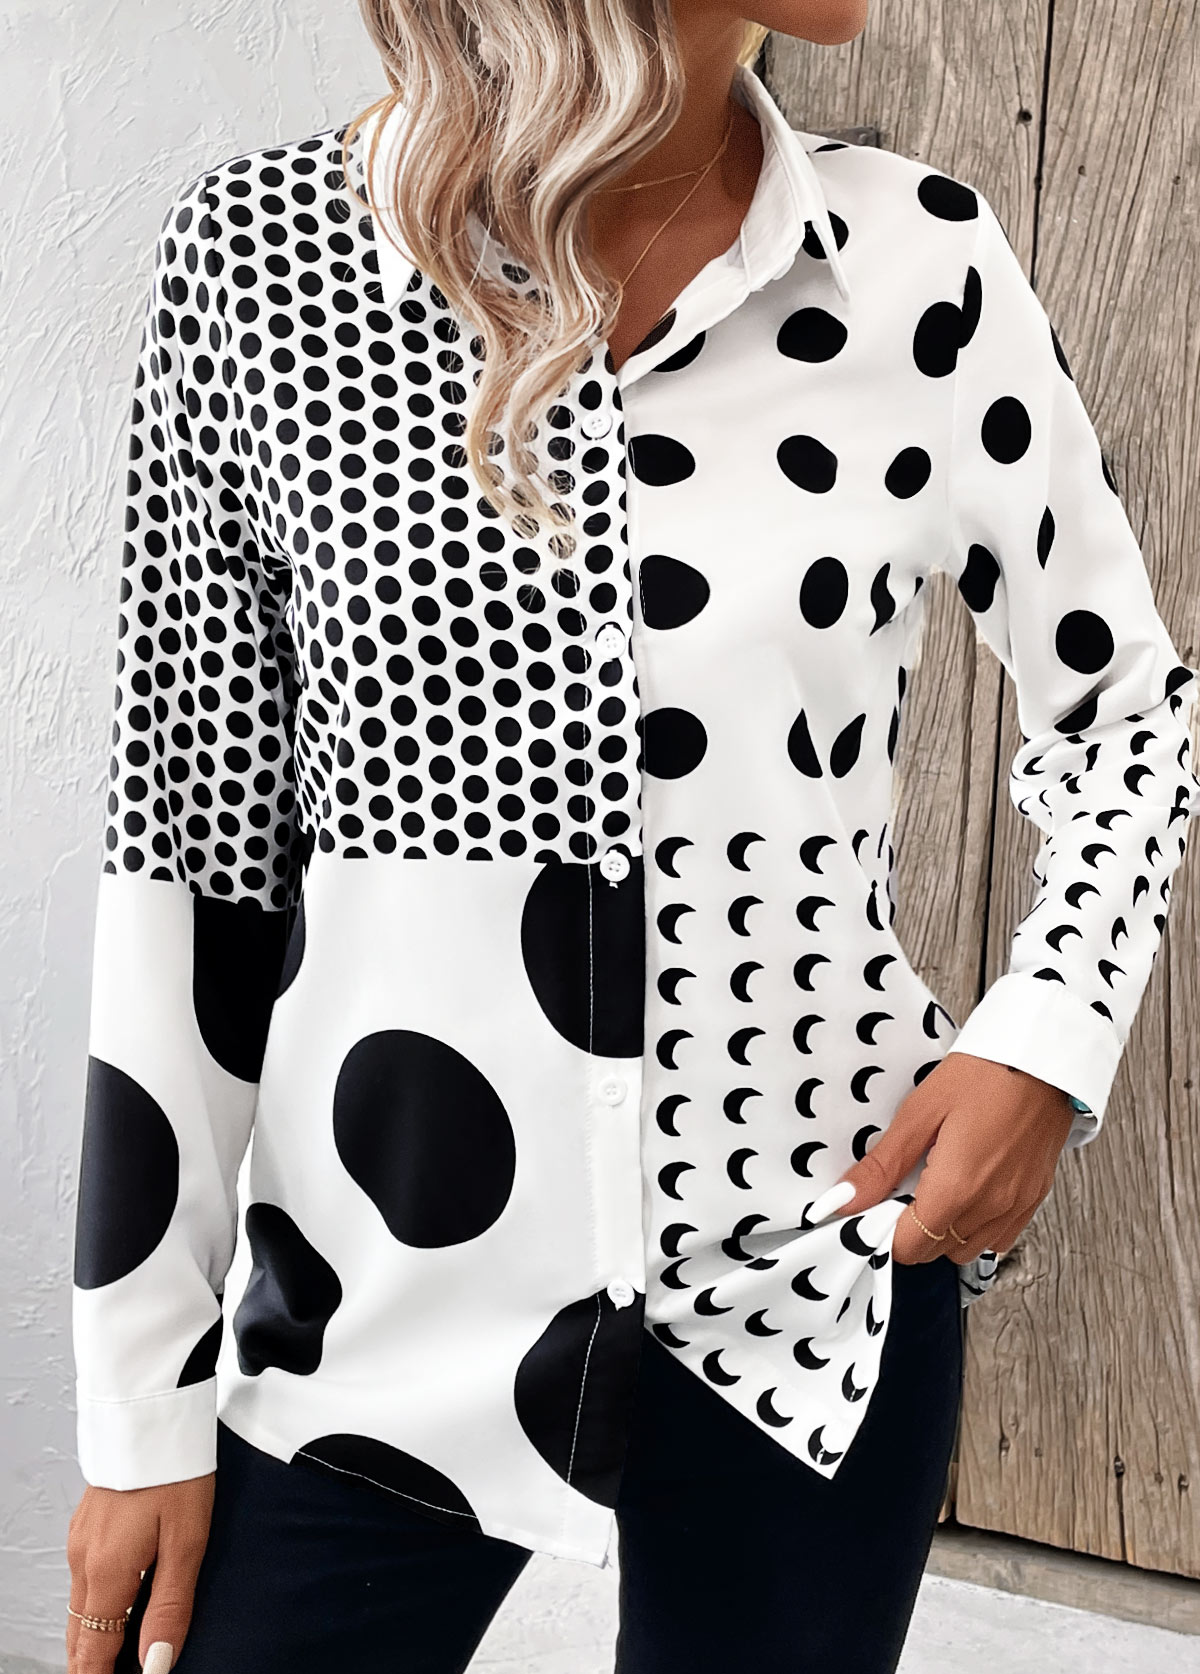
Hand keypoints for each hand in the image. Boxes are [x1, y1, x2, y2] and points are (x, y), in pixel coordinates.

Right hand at [66, 1475, 213, 1672]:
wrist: (153, 1413)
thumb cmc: (176, 1472)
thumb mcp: (186, 1542)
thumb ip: (170, 1607)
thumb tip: (156, 1665)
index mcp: (107, 1572)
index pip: (94, 1652)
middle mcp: (83, 1560)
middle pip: (80, 1637)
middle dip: (93, 1668)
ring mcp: (81, 1541)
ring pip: (79, 1610)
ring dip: (93, 1639)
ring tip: (115, 1662)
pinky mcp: (87, 1525)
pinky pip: (83, 1582)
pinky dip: (94, 1609)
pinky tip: (115, 1612)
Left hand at [831, 1053, 1077, 1265]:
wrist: (1042, 1056)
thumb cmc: (986, 1073)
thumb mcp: (921, 1111)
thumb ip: (884, 1163)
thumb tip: (847, 1198)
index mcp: (958, 1186)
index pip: (910, 1247)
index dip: (884, 1234)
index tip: (875, 1209)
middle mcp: (991, 1205)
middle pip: (937, 1253)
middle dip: (912, 1232)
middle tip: (902, 1190)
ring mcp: (1017, 1205)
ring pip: (970, 1250)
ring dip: (945, 1232)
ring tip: (936, 1187)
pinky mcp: (1035, 1197)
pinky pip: (1000, 1237)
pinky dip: (978, 1226)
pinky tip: (968, 1191)